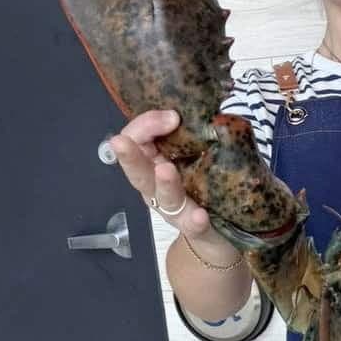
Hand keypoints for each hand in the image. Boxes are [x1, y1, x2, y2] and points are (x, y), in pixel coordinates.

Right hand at [108, 109, 212, 237]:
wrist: (220, 234)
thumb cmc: (200, 186)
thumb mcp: (191, 155)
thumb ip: (187, 133)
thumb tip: (194, 106)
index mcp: (153, 165)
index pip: (136, 141)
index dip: (146, 125)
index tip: (171, 115)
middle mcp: (157, 189)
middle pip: (138, 171)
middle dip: (130, 156)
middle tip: (121, 142)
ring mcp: (176, 211)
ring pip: (164, 197)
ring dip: (165, 183)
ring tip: (166, 170)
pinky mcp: (198, 229)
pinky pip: (194, 226)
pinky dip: (195, 221)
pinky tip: (200, 216)